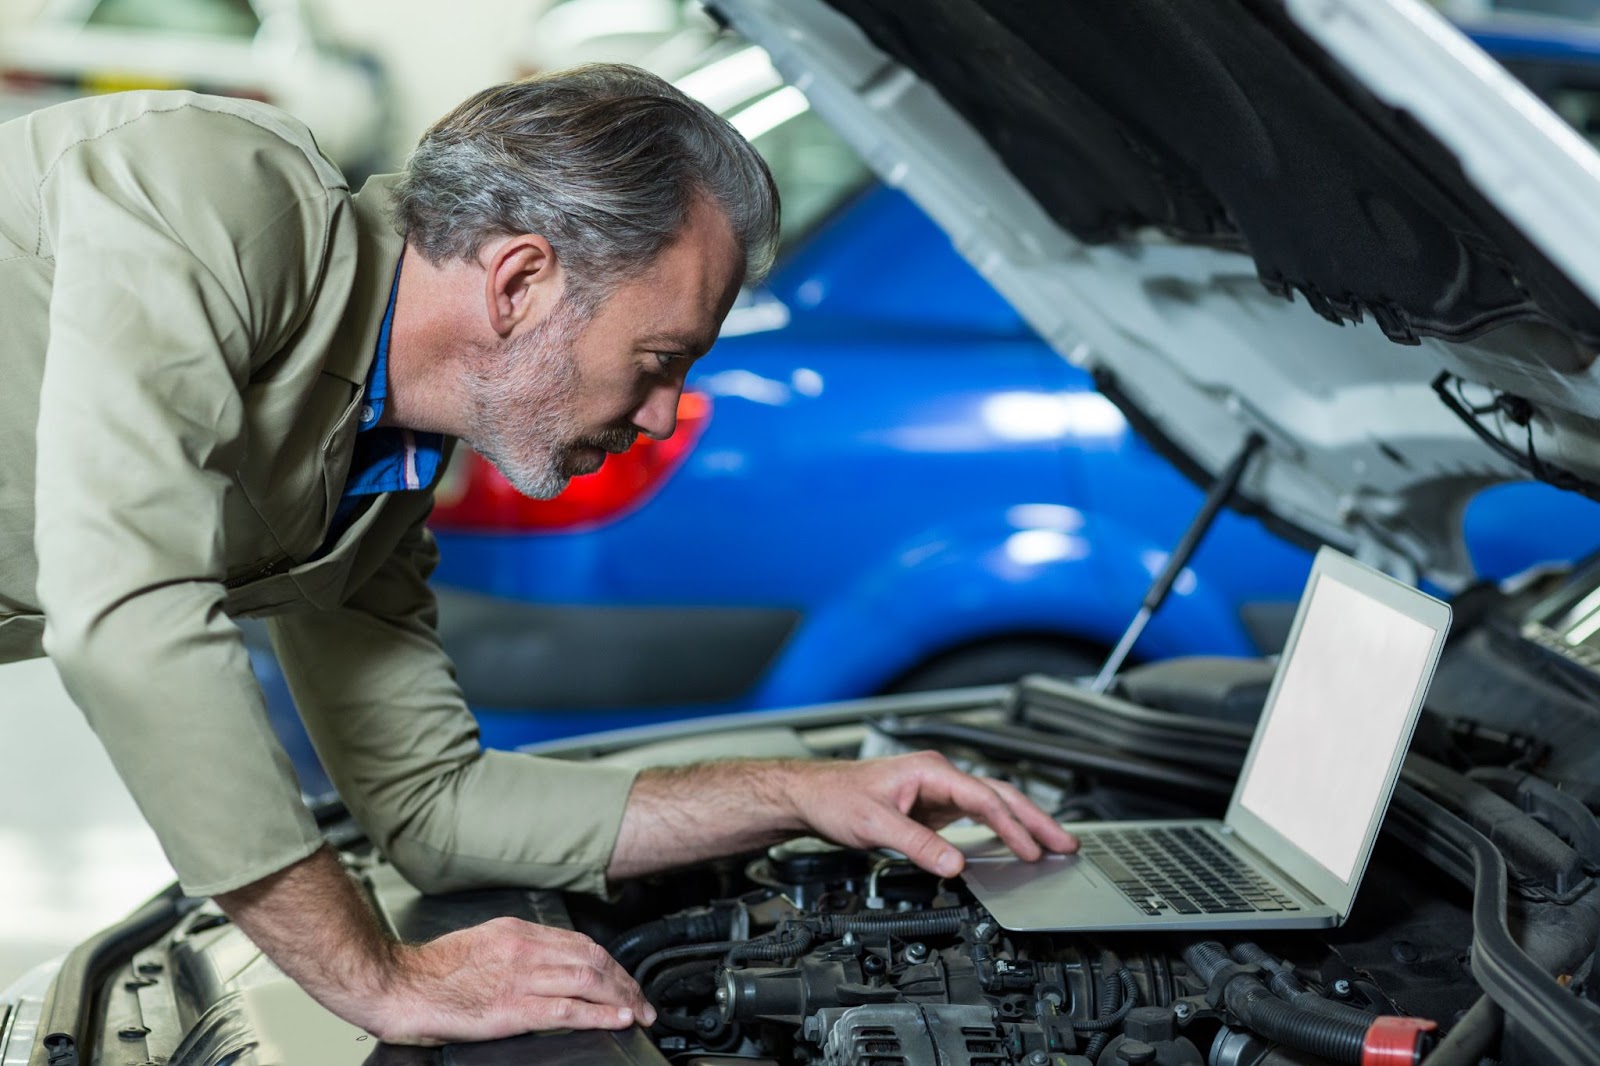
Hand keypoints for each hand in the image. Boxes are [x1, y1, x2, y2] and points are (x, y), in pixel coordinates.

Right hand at [372, 917, 657, 1044]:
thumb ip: (515, 950)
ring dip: (621, 998)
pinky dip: (599, 1014)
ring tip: (638, 1013)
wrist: (396, 984)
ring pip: (588, 981)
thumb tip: (545, 963)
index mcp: (517, 931)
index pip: (580, 943)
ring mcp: (520, 978)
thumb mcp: (480, 943)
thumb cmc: (431, 971)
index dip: (611, 962)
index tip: (624, 978)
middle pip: (593, 959)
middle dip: (624, 981)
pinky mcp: (512, 1009)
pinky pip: (567, 1010)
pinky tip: (617, 1020)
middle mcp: (524, 949)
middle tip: (642, 1000)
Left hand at [784, 751, 1076, 876]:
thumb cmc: (835, 797)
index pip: (984, 797)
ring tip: (1053, 845)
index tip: (1030, 850)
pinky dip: (1000, 830)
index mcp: (931, 771)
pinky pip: (976, 818)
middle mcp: (939, 777)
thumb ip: (917, 845)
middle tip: (1066, 844)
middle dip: (1035, 820)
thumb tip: (954, 864)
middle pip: (999, 795)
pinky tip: (1014, 845)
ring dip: (1022, 824)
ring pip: (992, 805)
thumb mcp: (874, 825)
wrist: (811, 796)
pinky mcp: (933, 809)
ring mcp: (938, 793)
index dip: (1010, 825)